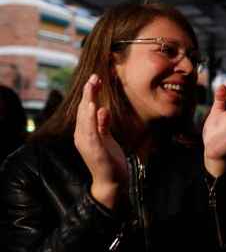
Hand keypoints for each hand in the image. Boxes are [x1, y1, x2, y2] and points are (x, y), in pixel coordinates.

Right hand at [74, 74, 126, 209]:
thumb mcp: (106, 138)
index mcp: (84, 132)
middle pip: (84, 111)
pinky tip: (95, 108)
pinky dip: (93, 119)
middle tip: (93, 77)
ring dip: (88, 102)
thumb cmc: (109, 160)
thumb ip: (103, 124)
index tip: (95, 79)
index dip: (89, 94)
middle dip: (88, 93)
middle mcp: (82, 136)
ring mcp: (87, 143)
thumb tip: (103, 109)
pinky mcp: (95, 150)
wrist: (111, 181)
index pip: (85, 109)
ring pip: (86, 119)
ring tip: (91, 88)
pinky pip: (93, 132)